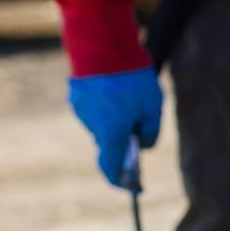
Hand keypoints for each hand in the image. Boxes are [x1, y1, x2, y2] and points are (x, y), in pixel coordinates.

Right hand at [67, 67, 163, 186]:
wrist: (103, 44)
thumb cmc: (132, 78)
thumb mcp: (153, 106)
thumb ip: (150, 131)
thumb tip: (144, 145)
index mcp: (110, 132)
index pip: (110, 167)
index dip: (119, 180)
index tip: (130, 185)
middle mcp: (92, 125)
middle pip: (107, 142)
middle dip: (122, 139)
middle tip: (139, 128)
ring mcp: (81, 109)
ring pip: (101, 123)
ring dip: (114, 119)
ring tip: (131, 101)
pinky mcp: (76, 94)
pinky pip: (93, 107)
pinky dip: (105, 105)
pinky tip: (117, 89)